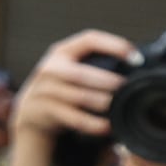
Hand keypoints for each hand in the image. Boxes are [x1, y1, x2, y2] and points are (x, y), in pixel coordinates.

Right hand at [5, 29, 129, 165]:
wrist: (29, 110)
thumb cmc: (61, 86)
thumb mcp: (71, 68)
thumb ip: (93, 63)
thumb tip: (136, 64)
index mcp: (61, 52)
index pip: (89, 40)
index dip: (114, 45)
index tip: (135, 57)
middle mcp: (50, 68)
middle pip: (81, 73)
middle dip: (107, 81)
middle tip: (126, 88)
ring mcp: (44, 90)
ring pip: (79, 97)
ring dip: (102, 102)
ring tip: (119, 106)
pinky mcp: (44, 111)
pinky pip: (73, 118)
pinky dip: (92, 123)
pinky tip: (107, 126)